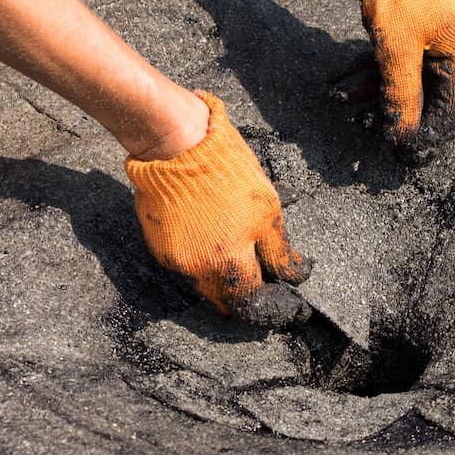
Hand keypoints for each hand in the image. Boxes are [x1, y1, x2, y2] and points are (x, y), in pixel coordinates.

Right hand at [125, 92, 310, 318]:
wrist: (176, 145)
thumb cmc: (227, 173)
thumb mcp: (267, 210)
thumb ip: (280, 252)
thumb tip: (297, 275)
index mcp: (227, 265)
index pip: (250, 308)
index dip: (272, 309)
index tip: (288, 302)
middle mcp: (196, 270)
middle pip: (226, 300)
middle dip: (248, 294)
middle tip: (268, 279)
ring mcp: (173, 259)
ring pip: (205, 282)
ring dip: (225, 274)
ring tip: (242, 249)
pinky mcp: (158, 243)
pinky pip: (186, 263)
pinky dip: (204, 256)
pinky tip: (216, 233)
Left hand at [337, 0, 454, 145]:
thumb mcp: (395, 52)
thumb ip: (402, 97)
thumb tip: (404, 137)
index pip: (451, 105)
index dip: (428, 131)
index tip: (406, 155)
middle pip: (428, 93)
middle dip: (393, 109)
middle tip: (370, 132)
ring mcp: (438, 38)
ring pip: (406, 78)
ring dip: (373, 91)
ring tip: (342, 100)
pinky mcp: (416, 33)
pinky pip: (397, 63)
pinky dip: (372, 74)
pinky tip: (342, 86)